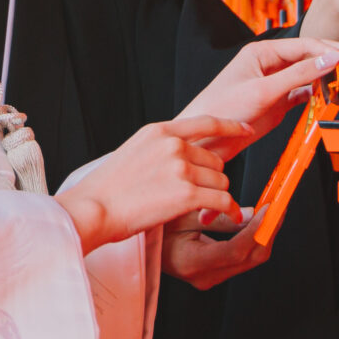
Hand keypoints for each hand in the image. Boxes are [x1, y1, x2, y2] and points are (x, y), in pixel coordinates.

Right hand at [56, 116, 248, 254]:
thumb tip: (185, 155)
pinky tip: (228, 216)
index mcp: (159, 131)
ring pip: (221, 181)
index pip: (206, 122)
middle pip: (217, 159)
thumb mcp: (133, 152)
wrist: (92, 210)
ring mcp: (180, 168)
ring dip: (216, 196)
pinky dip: (229, 210)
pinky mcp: (187, 193)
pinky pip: (222, 200)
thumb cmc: (107, 190)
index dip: (231, 126)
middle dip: (212, 178)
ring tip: (199, 207)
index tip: (246, 130)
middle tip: (198, 195)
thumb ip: (160, 148)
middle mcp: (173, 145)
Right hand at [163, 211, 273, 289]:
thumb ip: (218, 218)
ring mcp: (210, 278)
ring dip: (265, 234)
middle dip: (268, 231)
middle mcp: (203, 277)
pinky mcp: (215, 273)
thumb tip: (250, 215)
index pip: (235, 251)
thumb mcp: (183, 215)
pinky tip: (259, 220)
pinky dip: (254, 238)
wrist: (142, 242)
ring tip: (272, 210)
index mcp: (191, 263)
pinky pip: (243, 258)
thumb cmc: (154, 226)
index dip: (256, 230)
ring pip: (251, 259)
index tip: (268, 209)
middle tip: (278, 206)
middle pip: (250, 258)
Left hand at [179, 39, 338, 149]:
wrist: (207, 141)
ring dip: (331, 75)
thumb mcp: (263, 90)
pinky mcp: (277, 102)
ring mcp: (275, 83)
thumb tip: (329, 59)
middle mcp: (270, 64)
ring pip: (310, 74)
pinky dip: (320, 92)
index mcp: (262, 52)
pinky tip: (334, 93)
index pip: (305, 46)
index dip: (332, 50)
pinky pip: (304, 92)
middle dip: (337, 59)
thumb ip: (297, 75)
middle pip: (311, 57)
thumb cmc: (222, 109)